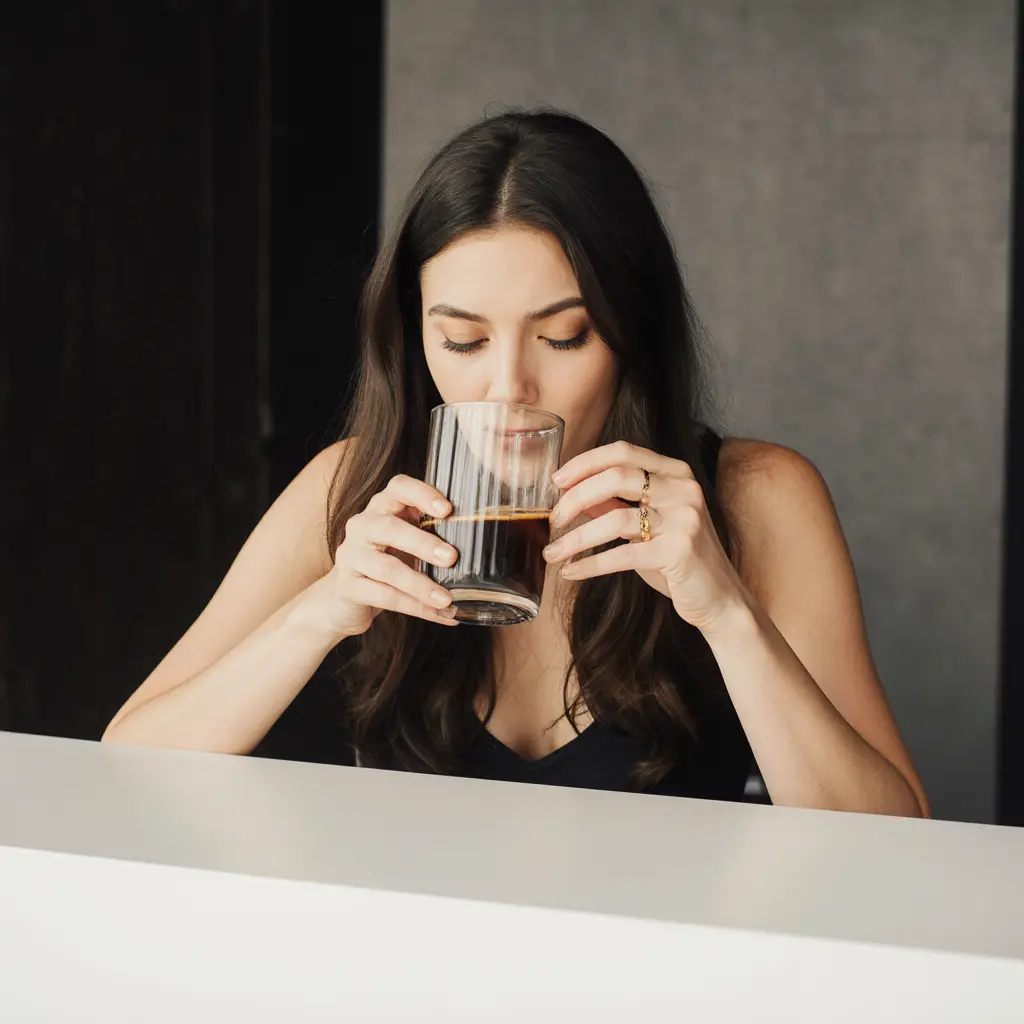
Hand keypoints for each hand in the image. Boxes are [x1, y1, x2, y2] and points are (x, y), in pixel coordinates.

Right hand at [313, 475, 460, 640]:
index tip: (447, 510)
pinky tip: (439, 615)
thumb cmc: (387, 563)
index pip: (398, 487)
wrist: (344, 598)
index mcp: (381, 508)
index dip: (422, 494)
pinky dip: (415, 607)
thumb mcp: (406, 543)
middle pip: (389, 528)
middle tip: (452, 558)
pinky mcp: (347, 587)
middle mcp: (361, 526)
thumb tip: (482, 548)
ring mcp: (350, 556)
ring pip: (387, 568)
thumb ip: (432, 536)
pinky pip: (384, 596)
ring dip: (421, 585)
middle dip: (423, 543)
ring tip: (447, 600)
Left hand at [542, 441, 748, 634]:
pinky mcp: (679, 551)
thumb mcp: (646, 526)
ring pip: (615, 517)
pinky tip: (570, 571)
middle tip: (553, 519)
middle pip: (615, 477)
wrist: (719, 598)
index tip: (556, 481)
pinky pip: (622, 554)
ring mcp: (684, 519)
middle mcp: (683, 489)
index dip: (585, 463)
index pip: (623, 452)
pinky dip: (590, 563)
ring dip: (575, 537)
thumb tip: (570, 495)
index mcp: (676, 473)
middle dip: (575, 497)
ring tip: (552, 553)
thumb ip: (614, 505)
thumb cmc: (678, 559)